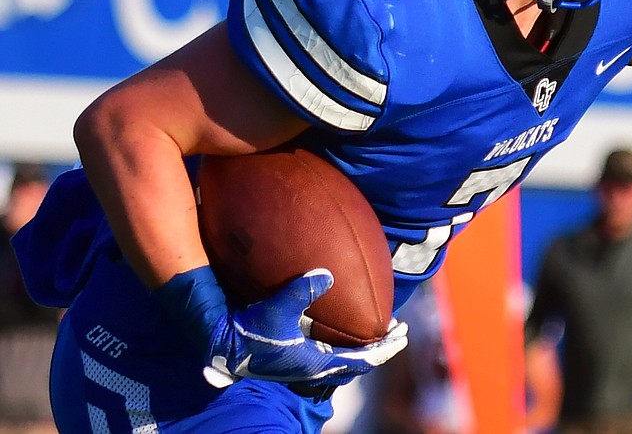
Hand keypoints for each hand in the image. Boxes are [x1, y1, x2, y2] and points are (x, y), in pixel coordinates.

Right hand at [202, 268, 407, 387]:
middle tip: (397, 330)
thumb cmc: (248, 330)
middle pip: (358, 363)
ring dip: (363, 347)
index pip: (362, 360)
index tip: (402, 334)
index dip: (384, 348)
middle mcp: (314, 367)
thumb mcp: (275, 310)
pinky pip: (330, 354)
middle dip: (380, 347)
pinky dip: (345, 343)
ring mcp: (305, 365)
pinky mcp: (295, 357)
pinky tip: (343, 326)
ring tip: (376, 328)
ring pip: (344, 360)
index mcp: (316, 362)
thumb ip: (300, 292)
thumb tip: (326, 273)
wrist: (220, 345)